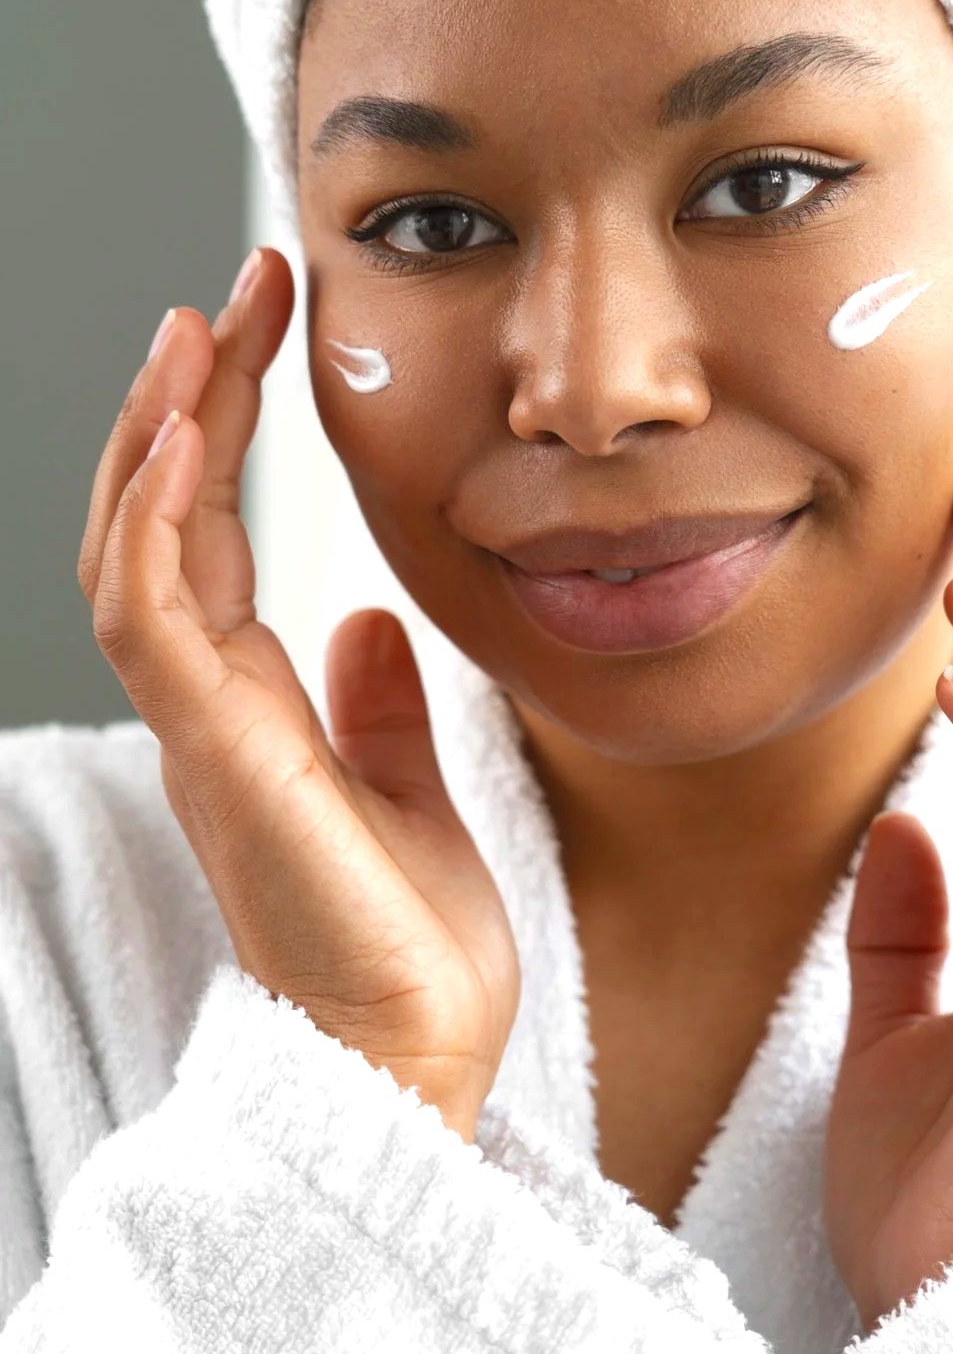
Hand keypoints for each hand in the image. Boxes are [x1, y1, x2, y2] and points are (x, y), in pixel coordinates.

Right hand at [76, 247, 519, 1141]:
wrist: (415, 1060)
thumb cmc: (409, 948)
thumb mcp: (406, 789)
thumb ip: (378, 704)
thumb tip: (372, 620)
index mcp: (249, 708)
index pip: (210, 540)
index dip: (224, 434)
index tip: (264, 331)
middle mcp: (206, 709)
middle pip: (160, 523)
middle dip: (188, 403)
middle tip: (233, 294)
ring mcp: (200, 731)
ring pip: (136, 553)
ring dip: (160, 436)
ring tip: (198, 332)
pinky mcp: (215, 758)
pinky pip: (153, 619)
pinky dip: (158, 523)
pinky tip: (183, 441)